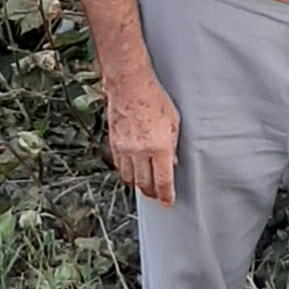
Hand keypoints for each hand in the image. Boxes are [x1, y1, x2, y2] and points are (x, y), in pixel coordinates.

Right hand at [105, 73, 179, 206]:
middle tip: (157, 197)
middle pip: (145, 184)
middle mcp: (140, 152)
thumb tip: (172, 162)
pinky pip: (120, 167)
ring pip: (130, 178)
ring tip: (145, 187)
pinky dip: (126, 173)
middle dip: (152, 194)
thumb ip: (173, 145)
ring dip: (138, 186)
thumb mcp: (174, 122)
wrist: (130, 86)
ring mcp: (125, 149)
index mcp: (159, 147)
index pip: (162, 182)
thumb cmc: (154, 99)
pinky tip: (132, 173)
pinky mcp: (114, 144)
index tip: (168, 202)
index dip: (165, 196)